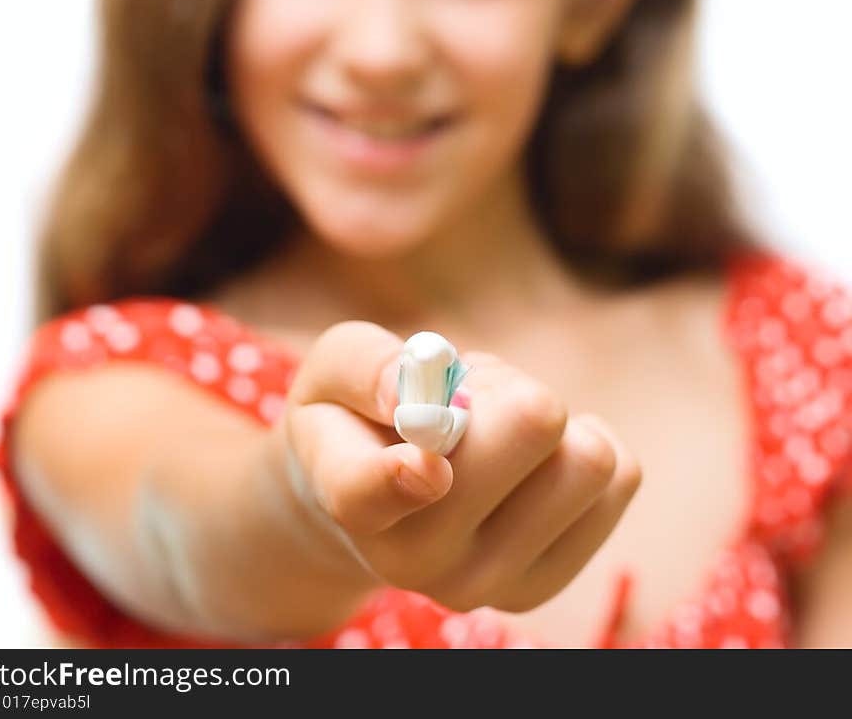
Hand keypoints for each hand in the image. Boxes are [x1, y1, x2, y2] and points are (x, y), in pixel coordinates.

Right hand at [275, 319, 641, 613]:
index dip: (403, 478)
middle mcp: (416, 559)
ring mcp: (486, 583)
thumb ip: (364, 367)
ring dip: (546, 418)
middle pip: (528, 434)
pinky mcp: (546, 583)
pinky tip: (533, 461)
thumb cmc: (356, 415)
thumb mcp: (332, 370)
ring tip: (496, 430)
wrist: (376, 495)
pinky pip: (620, 481)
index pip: (369, 496)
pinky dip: (584, 441)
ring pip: (586, 460)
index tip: (427, 465)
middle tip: (470, 401)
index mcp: (352, 496)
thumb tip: (410, 395)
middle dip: (508, 389)